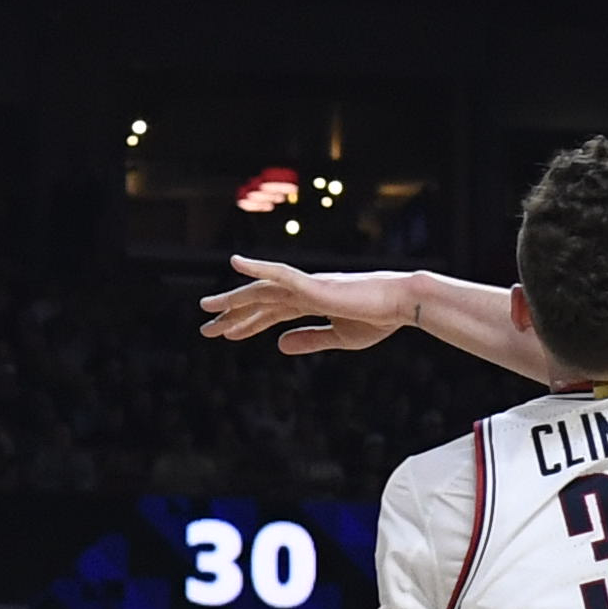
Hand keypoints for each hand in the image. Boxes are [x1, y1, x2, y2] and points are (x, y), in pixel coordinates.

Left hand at [197, 258, 413, 354]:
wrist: (402, 305)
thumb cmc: (379, 318)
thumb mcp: (340, 338)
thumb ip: (309, 339)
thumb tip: (278, 346)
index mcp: (311, 302)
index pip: (271, 312)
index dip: (248, 323)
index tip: (226, 334)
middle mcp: (304, 290)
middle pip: (260, 301)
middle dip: (232, 313)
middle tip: (205, 327)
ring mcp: (307, 285)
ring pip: (262, 291)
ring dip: (233, 299)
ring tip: (207, 309)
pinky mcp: (313, 284)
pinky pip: (280, 273)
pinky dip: (258, 267)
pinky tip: (236, 263)